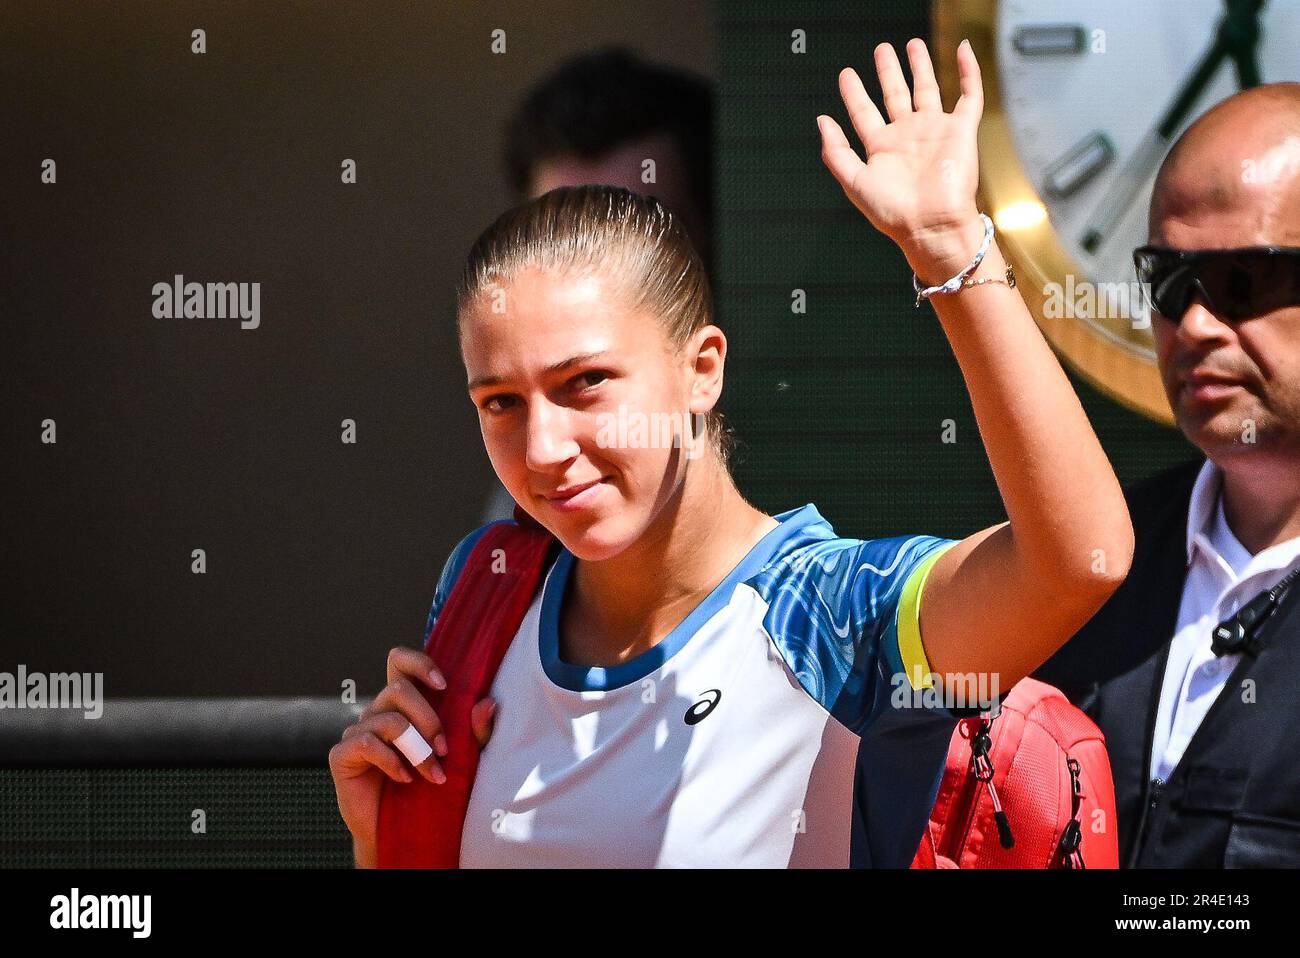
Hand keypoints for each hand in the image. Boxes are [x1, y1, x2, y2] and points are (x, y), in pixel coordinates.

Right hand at [328, 646, 496, 864]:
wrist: (400, 831)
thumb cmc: (430, 789)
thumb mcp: (462, 759)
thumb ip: (475, 732)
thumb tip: (488, 703)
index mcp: (403, 704)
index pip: (399, 662)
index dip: (418, 663)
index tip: (443, 684)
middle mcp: (378, 711)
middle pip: (397, 689)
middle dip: (428, 719)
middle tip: (444, 750)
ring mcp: (357, 731)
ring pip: (389, 720)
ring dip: (417, 749)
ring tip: (432, 774)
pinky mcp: (341, 754)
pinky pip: (367, 743)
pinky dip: (392, 762)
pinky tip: (405, 779)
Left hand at [817, 38, 983, 271]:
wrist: (931, 225)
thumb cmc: (893, 212)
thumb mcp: (854, 182)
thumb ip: (835, 152)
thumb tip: (821, 120)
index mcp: (882, 149)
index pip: (864, 113)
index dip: (854, 93)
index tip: (846, 73)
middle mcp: (907, 137)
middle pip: (895, 95)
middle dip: (888, 72)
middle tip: (881, 49)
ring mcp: (934, 131)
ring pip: (927, 89)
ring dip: (920, 66)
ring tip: (912, 45)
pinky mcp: (961, 130)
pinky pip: (968, 95)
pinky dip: (968, 71)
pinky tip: (962, 49)